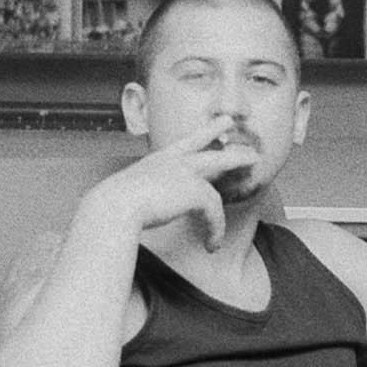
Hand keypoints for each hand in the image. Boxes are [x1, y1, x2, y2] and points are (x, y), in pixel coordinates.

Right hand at [83, 115, 260, 249]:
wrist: (115, 207)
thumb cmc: (112, 207)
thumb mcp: (127, 197)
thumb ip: (140, 199)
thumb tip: (134, 212)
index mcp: (155, 162)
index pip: (180, 144)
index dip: (196, 135)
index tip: (208, 128)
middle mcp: (171, 161)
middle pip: (202, 141)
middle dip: (218, 129)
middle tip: (230, 121)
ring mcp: (185, 171)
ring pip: (222, 161)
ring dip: (239, 161)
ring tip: (254, 162)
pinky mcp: (196, 190)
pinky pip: (215, 210)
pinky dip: (216, 229)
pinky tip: (212, 245)